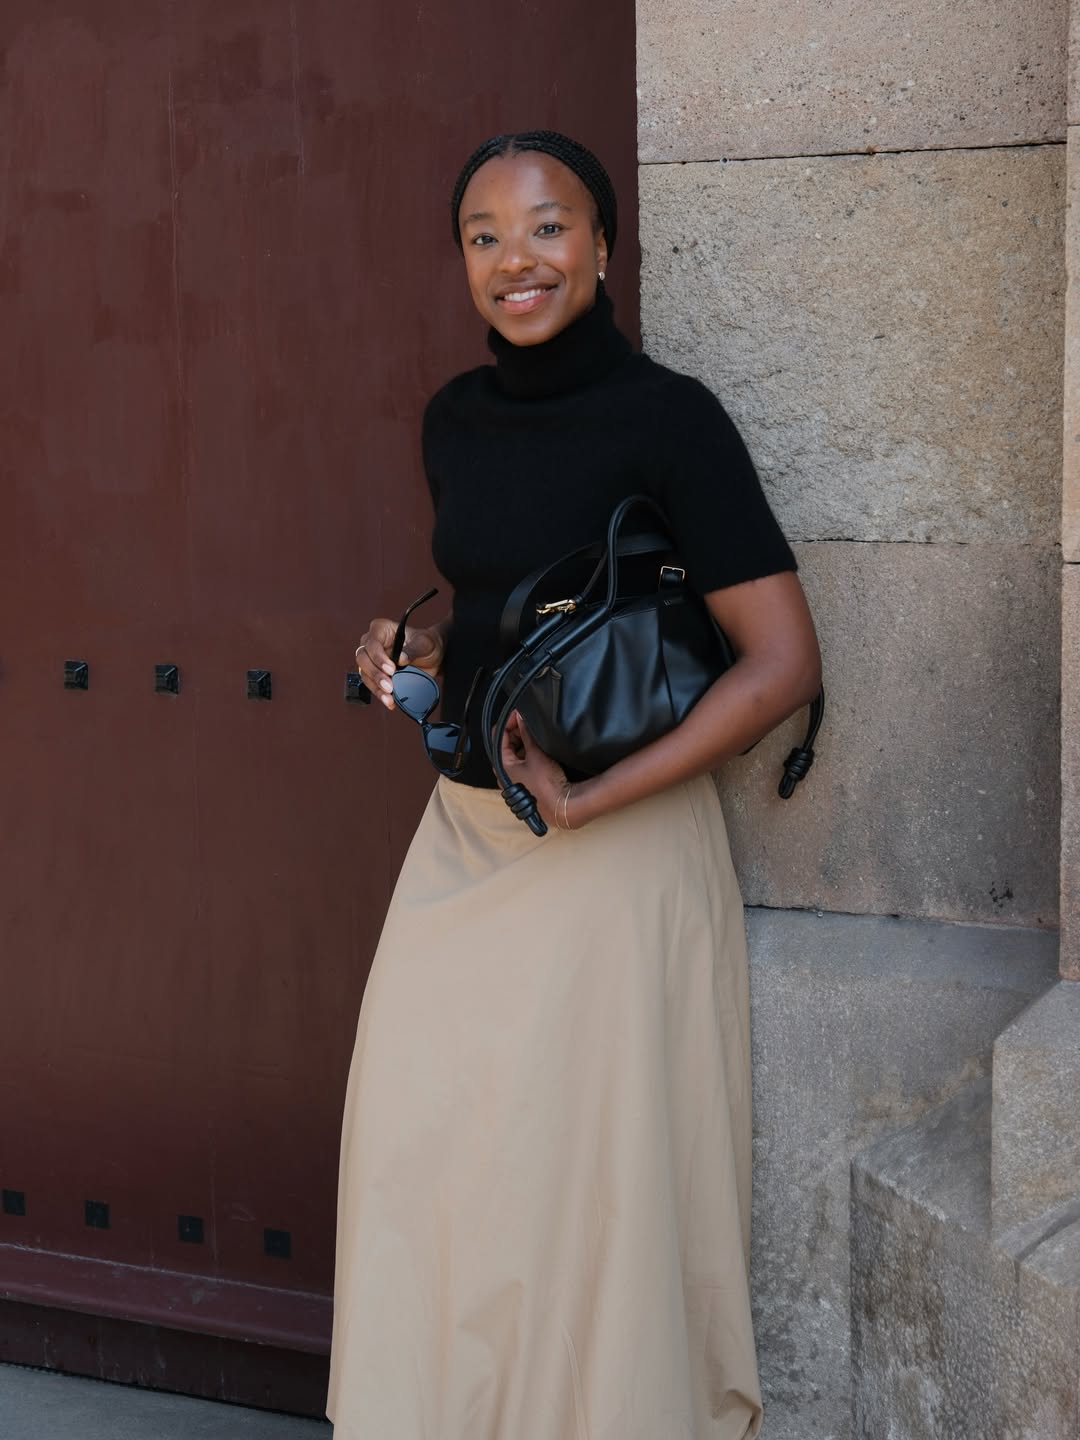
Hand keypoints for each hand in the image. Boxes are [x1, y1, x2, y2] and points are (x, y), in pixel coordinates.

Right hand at [355, 619, 445, 710]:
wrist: (431, 657)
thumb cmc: (426, 644)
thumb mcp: (424, 643)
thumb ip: (412, 649)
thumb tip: (401, 659)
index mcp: (381, 629)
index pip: (372, 643)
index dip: (378, 657)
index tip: (391, 669)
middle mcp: (372, 643)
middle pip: (363, 659)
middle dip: (375, 674)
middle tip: (389, 686)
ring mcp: (372, 659)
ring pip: (364, 674)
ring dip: (376, 687)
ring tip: (389, 697)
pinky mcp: (375, 674)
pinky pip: (371, 685)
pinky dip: (379, 694)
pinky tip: (389, 701)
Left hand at [499, 711, 575, 829]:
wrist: (560, 806)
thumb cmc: (545, 784)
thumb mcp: (535, 753)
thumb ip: (526, 733)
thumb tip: (520, 717)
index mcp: (501, 766)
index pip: (498, 736)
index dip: (508, 721)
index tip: (520, 713)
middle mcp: (505, 773)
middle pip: (505, 744)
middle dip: (516, 730)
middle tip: (529, 722)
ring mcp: (516, 779)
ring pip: (515, 752)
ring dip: (523, 741)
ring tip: (536, 733)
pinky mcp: (526, 782)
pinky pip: (523, 761)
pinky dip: (528, 751)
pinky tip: (539, 747)